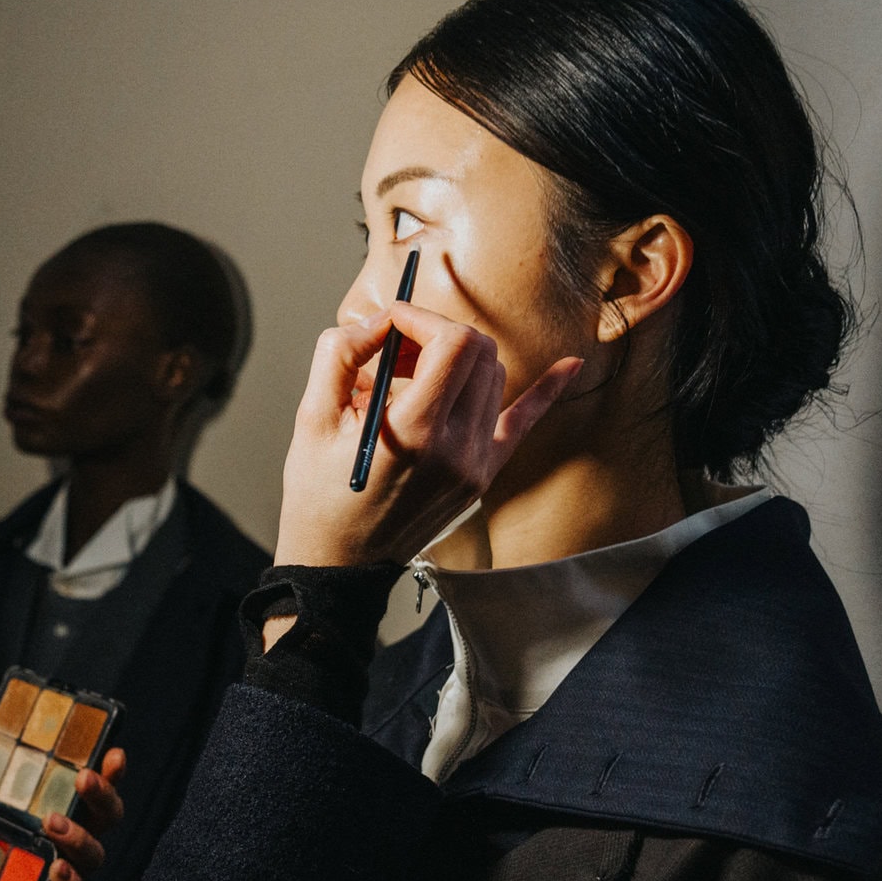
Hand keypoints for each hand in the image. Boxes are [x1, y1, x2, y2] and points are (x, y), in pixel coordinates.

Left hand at [0, 671, 125, 880]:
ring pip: (96, 854)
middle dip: (104, 794)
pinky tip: (57, 873)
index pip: (99, 781)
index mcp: (64, 798)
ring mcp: (67, 867)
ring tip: (53, 823)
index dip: (114, 768)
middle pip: (109, 814)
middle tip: (84, 777)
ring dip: (80, 838)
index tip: (115, 752)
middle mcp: (74, 831)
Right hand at [273, 303, 579, 569]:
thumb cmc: (319, 495)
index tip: (390, 324)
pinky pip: (523, 424)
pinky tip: (570, 365)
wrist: (340, 561)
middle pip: (478, 353)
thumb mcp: (311, 419)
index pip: (453, 343)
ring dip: (457, 358)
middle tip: (395, 347)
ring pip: (492, 377)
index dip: (421, 319)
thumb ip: (340, 355)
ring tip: (411, 373)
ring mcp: (477, 465)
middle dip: (436, 333)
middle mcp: (457, 449)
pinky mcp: (482, 475)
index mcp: (415, 433)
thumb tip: (377, 321)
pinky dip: (546, 390)